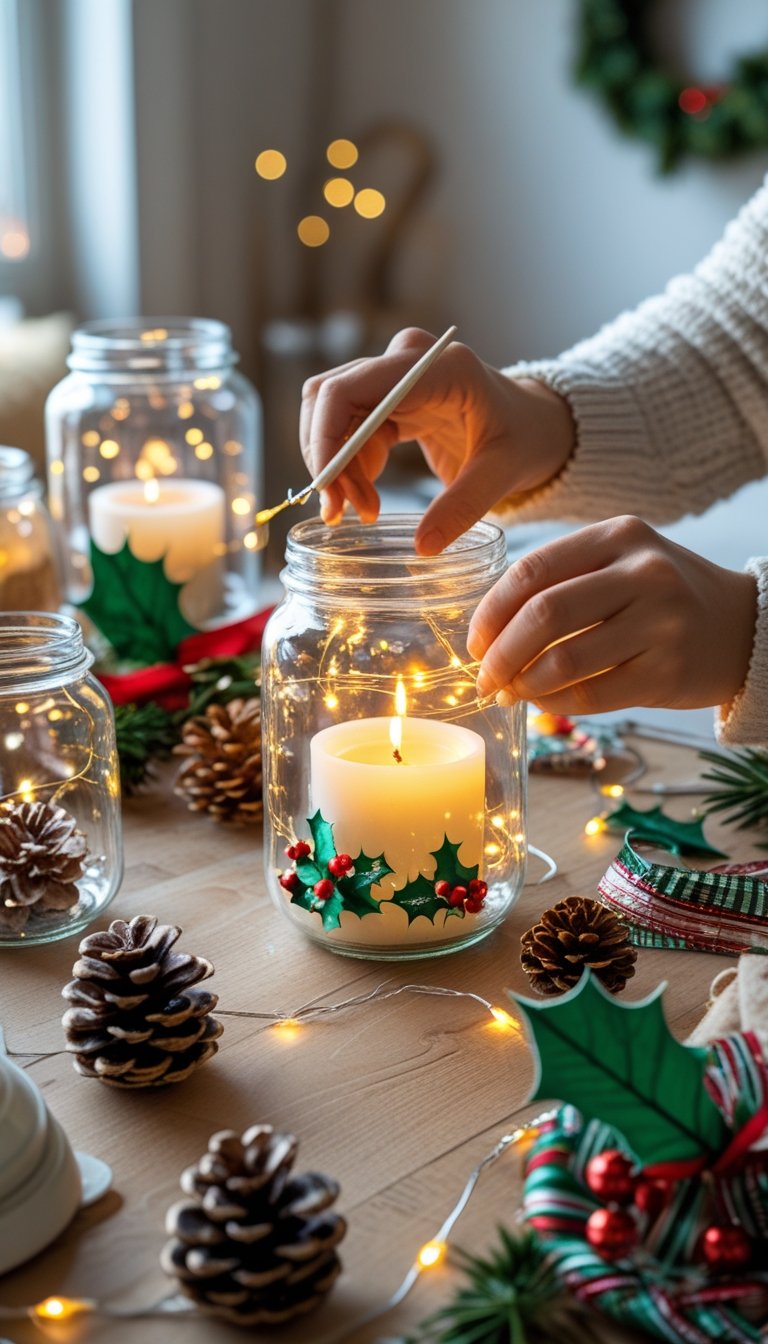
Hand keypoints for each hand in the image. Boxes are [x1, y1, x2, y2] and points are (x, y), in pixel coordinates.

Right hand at [300, 327, 573, 553]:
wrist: (534, 424)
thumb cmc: (524, 438)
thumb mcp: (504, 472)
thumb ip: (464, 505)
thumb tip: (423, 547)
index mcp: (436, 367)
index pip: (348, 388)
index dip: (324, 437)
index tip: (327, 489)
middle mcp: (406, 359)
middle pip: (329, 400)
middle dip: (327, 459)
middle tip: (341, 512)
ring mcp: (394, 376)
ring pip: (332, 417)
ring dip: (336, 469)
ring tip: (362, 512)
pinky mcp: (388, 399)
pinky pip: (348, 430)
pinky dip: (348, 468)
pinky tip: (367, 500)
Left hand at [467, 515, 757, 712]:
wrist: (743, 626)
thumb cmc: (662, 595)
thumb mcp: (621, 561)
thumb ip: (562, 581)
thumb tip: (488, 634)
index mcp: (620, 535)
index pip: (533, 571)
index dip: (491, 612)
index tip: (476, 642)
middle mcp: (644, 573)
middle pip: (543, 615)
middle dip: (501, 653)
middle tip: (485, 677)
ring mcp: (661, 623)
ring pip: (564, 661)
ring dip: (524, 684)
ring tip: (511, 693)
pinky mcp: (668, 672)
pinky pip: (591, 695)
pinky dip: (554, 704)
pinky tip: (544, 702)